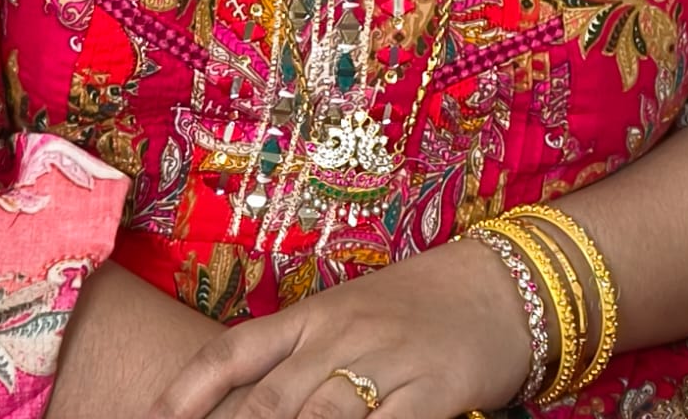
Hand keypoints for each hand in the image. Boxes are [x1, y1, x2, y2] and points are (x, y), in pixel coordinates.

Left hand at [152, 238, 530, 418]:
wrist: (501, 285)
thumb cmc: (418, 308)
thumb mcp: (351, 317)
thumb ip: (301, 356)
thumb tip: (244, 399)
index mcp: (314, 313)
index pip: (233, 351)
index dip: (186, 393)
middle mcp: (340, 334)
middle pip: (266, 402)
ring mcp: (386, 363)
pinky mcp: (433, 392)